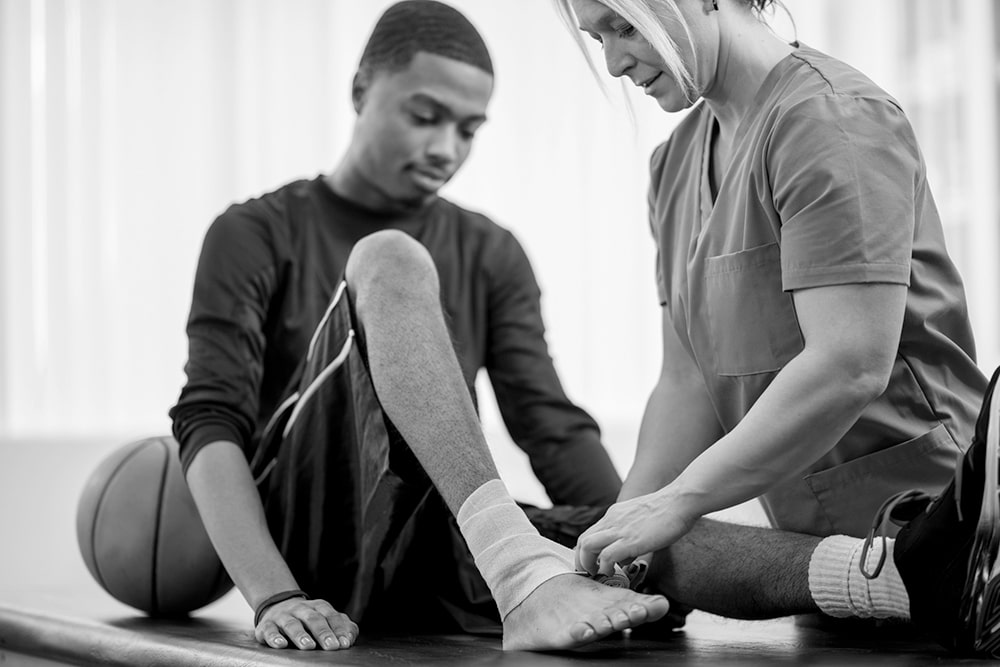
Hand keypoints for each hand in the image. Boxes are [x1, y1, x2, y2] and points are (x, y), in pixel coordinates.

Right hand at [255, 597, 358, 650]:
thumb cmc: (308, 619)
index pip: (331, 616)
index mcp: (318, 607)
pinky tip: (281, 645)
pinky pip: (269, 630)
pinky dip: (274, 638)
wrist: (277, 607)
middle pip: (313, 619)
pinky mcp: (266, 625)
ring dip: (301, 635)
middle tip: (332, 646)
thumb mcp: (325, 618)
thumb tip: (349, 638)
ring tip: (309, 646)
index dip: (338, 629)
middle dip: (323, 633)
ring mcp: (282, 616)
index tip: (344, 643)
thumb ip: (341, 626)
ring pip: (292, 624)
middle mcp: (300, 609)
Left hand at [574, 489, 697, 576]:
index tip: (590, 565)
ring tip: (596, 575)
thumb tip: (624, 560)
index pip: (589, 534)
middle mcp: (612, 520)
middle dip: (581, 561)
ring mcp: (620, 529)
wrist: (680, 500)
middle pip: (583, 540)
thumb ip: (629, 536)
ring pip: (587, 546)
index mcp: (614, 515)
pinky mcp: (631, 540)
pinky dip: (605, 567)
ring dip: (587, 564)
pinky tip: (612, 573)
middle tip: (589, 574)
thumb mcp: (640, 521)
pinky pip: (607, 556)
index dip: (585, 552)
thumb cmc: (668, 511)